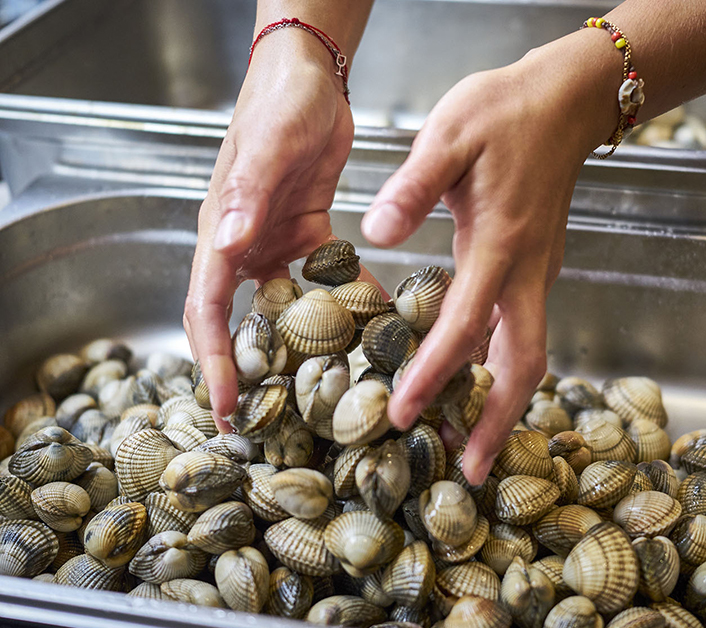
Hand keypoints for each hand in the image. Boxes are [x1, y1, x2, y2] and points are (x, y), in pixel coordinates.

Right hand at [184, 29, 353, 427]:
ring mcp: (278, 242)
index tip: (229, 405)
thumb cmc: (279, 103)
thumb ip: (245, 197)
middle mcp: (245, 245)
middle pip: (242, 320)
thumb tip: (225, 246)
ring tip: (328, 389)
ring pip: (288, 308)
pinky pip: (329, 280)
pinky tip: (378, 329)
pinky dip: (349, 304)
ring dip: (304, 346)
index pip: (207, 309)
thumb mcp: (266, 149)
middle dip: (253, 370)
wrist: (311, 76)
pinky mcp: (311, 234)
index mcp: (222, 233)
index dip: (215, 360)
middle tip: (271, 420)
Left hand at [361, 33, 621, 483]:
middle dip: (496, 420)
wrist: (567, 102)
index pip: (465, 327)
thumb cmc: (506, 111)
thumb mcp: (450, 133)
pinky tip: (475, 383)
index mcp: (500, 244)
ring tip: (471, 446)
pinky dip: (502, 370)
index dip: (434, 375)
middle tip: (469, 470)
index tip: (402, 413)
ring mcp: (539, 273)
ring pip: (528, 354)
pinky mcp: (537, 268)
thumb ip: (412, 185)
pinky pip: (524, 332)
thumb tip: (375, 232)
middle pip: (523, 364)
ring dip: (503, 403)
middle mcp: (527, 271)